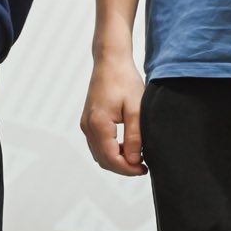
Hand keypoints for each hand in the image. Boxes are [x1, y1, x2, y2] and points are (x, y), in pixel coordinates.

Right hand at [81, 56, 145, 175]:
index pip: (111, 159)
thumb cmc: (124, 80)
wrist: (110, 61)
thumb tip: (133, 160)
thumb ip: (134, 137)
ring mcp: (86, 123)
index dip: (128, 169)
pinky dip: (110, 151)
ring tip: (136, 156)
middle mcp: (88, 126)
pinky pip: (97, 144)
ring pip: (99, 154)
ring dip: (116, 160)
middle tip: (142, 165)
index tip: (144, 168)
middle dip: (122, 167)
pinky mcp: (88, 120)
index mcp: (99, 124)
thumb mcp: (135, 109)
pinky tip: (126, 146)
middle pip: (103, 160)